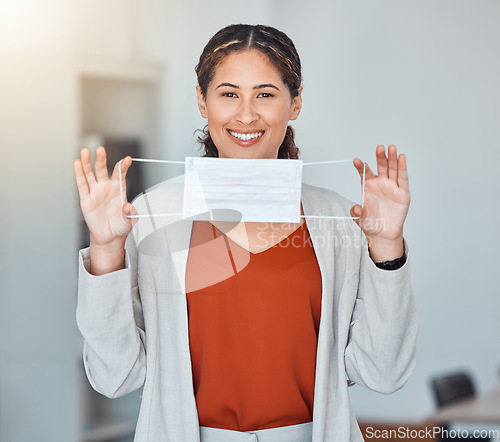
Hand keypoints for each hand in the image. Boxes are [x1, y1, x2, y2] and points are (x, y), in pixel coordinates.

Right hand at [74, 146, 134, 247]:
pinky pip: (82, 185)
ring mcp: (95, 192)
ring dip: (87, 163)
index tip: (128, 159)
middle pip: (102, 170)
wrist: (110, 236)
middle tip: (100, 149)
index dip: (123, 166)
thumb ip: (129, 213)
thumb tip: (128, 206)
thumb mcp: (129, 220)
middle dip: (101, 159)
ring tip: (85, 151)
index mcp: (118, 189)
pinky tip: (77, 164)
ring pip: (89, 174)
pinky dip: (79, 174)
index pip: (120, 174)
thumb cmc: (121, 225)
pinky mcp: (85, 199)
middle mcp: (106, 188)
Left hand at [350, 145, 409, 261]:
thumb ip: (356, 213)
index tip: (356, 161)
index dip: (361, 167)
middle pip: (381, 167)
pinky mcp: (403, 192)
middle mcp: (380, 183)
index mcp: (368, 186)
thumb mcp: (360, 219)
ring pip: (392, 169)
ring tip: (391, 148)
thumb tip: (355, 208)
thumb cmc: (370, 222)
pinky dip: (402, 168)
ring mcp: (392, 186)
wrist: (383, 233)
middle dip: (380, 157)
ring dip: (392, 158)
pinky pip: (403, 178)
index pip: (364, 173)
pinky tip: (402, 157)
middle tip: (379, 148)